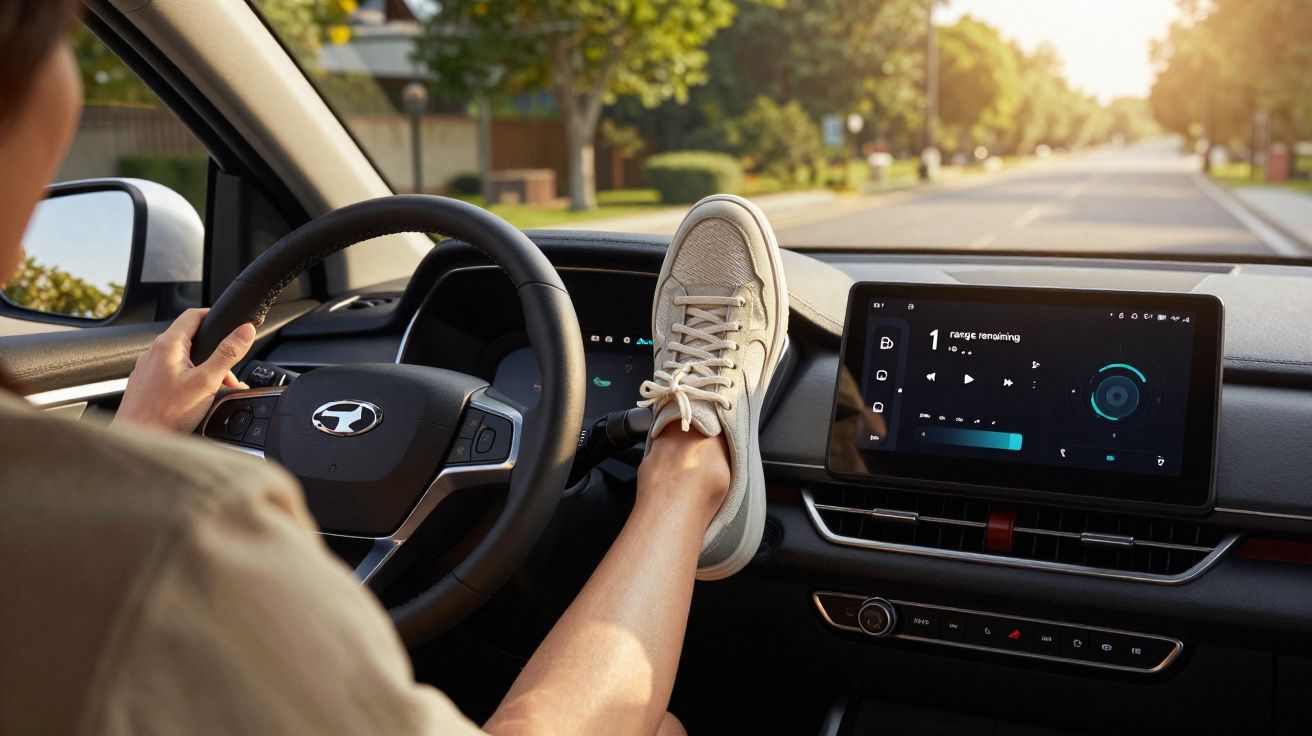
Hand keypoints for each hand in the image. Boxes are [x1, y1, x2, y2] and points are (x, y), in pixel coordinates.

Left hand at [113, 308, 256, 433]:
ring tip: (217, 392)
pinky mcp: (147, 384)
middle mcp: (154, 352)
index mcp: (168, 344)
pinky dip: (189, 380)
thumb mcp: (206, 382)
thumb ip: (227, 354)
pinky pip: (173, 374)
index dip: (215, 316)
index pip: (194, 314)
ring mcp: (148, 368)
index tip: (232, 325)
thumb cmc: (165, 414)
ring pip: (183, 359)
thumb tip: (245, 331)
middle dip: (215, 354)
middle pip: (192, 340)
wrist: (138, 440)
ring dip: (204, 370)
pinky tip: (197, 399)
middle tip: (230, 375)